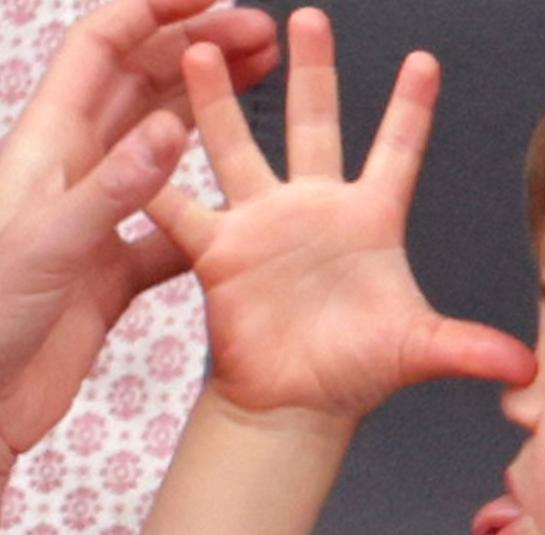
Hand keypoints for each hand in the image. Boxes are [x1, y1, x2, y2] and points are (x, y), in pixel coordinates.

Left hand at [0, 0, 278, 477]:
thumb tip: (170, 130)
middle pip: (143, 84)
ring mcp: (97, 219)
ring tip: (262, 87)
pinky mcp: (114, 268)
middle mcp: (76, 172)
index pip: (104, 48)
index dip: (155, 10)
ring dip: (210, 111)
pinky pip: (173, 222)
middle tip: (263, 38)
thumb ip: (114, 189)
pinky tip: (244, 205)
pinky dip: (209, 206)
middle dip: (201, 50)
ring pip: (163, 145)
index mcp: (51, 146)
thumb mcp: (49, 246)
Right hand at [146, 8, 534, 418]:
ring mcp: (264, 225)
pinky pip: (180, 207)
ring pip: (238, 148)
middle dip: (314, 71)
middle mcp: (316, 210)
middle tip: (308, 17)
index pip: (397, 151)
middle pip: (315, 125)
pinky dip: (156, 179)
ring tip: (204, 48)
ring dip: (219, 102)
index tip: (426, 60)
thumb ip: (471, 349)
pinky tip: (136, 136)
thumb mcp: (420, 349)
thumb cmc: (359, 371)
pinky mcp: (219, 251)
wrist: (297, 405)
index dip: (410, 107)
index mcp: (371, 220)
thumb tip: (529, 371)